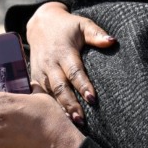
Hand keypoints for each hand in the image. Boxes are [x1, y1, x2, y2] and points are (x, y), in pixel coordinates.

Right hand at [27, 2, 115, 123]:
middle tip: (82, 120)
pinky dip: (49, 107)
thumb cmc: (67, 27)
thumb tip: (112, 41)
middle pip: (60, 87)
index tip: (93, 99)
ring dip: (61, 108)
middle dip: (70, 104)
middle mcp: (50, 64)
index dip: (83, 86)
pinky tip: (59, 119)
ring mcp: (40, 72)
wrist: (40, 24)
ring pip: (50, 94)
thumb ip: (96, 34)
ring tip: (73, 122)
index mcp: (63, 52)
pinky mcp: (35, 78)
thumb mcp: (82, 25)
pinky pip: (41, 95)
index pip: (75, 71)